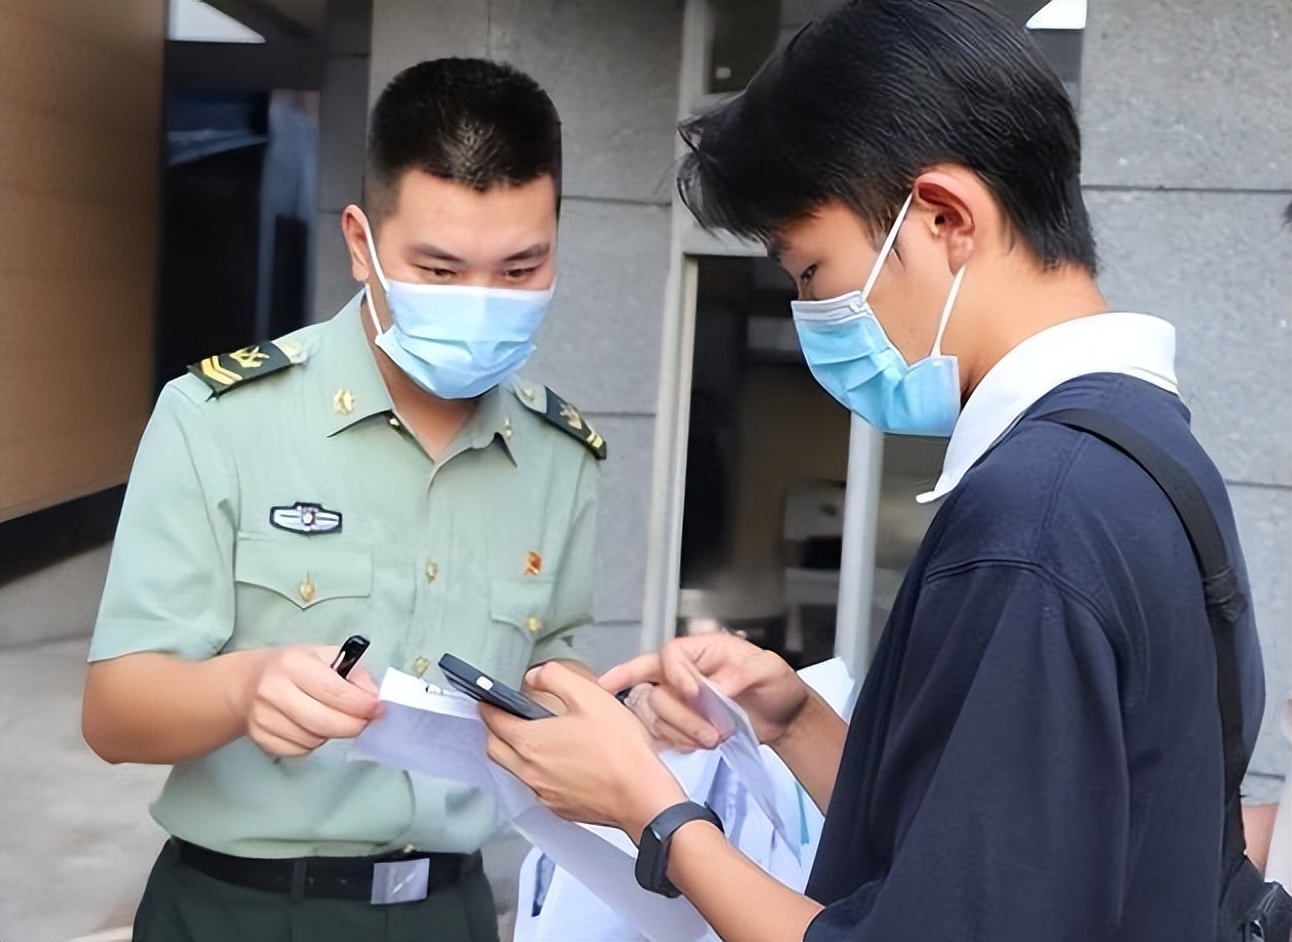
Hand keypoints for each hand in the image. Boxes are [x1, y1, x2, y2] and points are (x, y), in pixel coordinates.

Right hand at [237, 644, 381, 756]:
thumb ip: (354, 673)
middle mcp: (274, 690)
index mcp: (293, 663)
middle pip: (324, 722)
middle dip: (353, 726)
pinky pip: (299, 751)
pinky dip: (313, 743)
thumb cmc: (293, 667)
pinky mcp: (260, 738)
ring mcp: (264, 717)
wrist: (245, 683)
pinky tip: (312, 727)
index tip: (378, 709)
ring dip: (332, 734)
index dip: (361, 705)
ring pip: (313, 740)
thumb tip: (374, 697)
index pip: (334, 691)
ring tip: (332, 717)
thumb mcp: (324, 656)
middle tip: (366, 722)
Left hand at [481, 662, 686, 840]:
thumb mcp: (589, 696)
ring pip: (514, 770)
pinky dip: (537, 771)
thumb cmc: (620, 748)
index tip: (487, 700)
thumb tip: (533, 677)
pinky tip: (559, 761)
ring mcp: (543, 793)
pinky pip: (535, 786)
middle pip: (494, 749)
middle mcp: (529, 771)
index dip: (488, 707)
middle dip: (494, 731)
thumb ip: (555, 678)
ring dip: (514, 752)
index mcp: (531, 742)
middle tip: (504, 717)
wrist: (642, 796)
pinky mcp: (558, 808)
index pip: (493, 721)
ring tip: (535, 736)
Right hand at [601, 633, 809, 748]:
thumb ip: (740, 673)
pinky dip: (678, 742)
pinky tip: (700, 744)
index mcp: (703, 649)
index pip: (670, 654)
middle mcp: (684, 672)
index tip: (696, 694)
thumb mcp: (769, 669)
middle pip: (654, 688)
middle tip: (711, 732)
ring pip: (652, 713)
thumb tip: (712, 689)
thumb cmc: (776, 685)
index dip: (676, 675)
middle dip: (681, 715)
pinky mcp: (678, 723)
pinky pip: (660, 734)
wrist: (784, 718)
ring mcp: (678, 699)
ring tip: (712, 740)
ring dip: (679, 732)